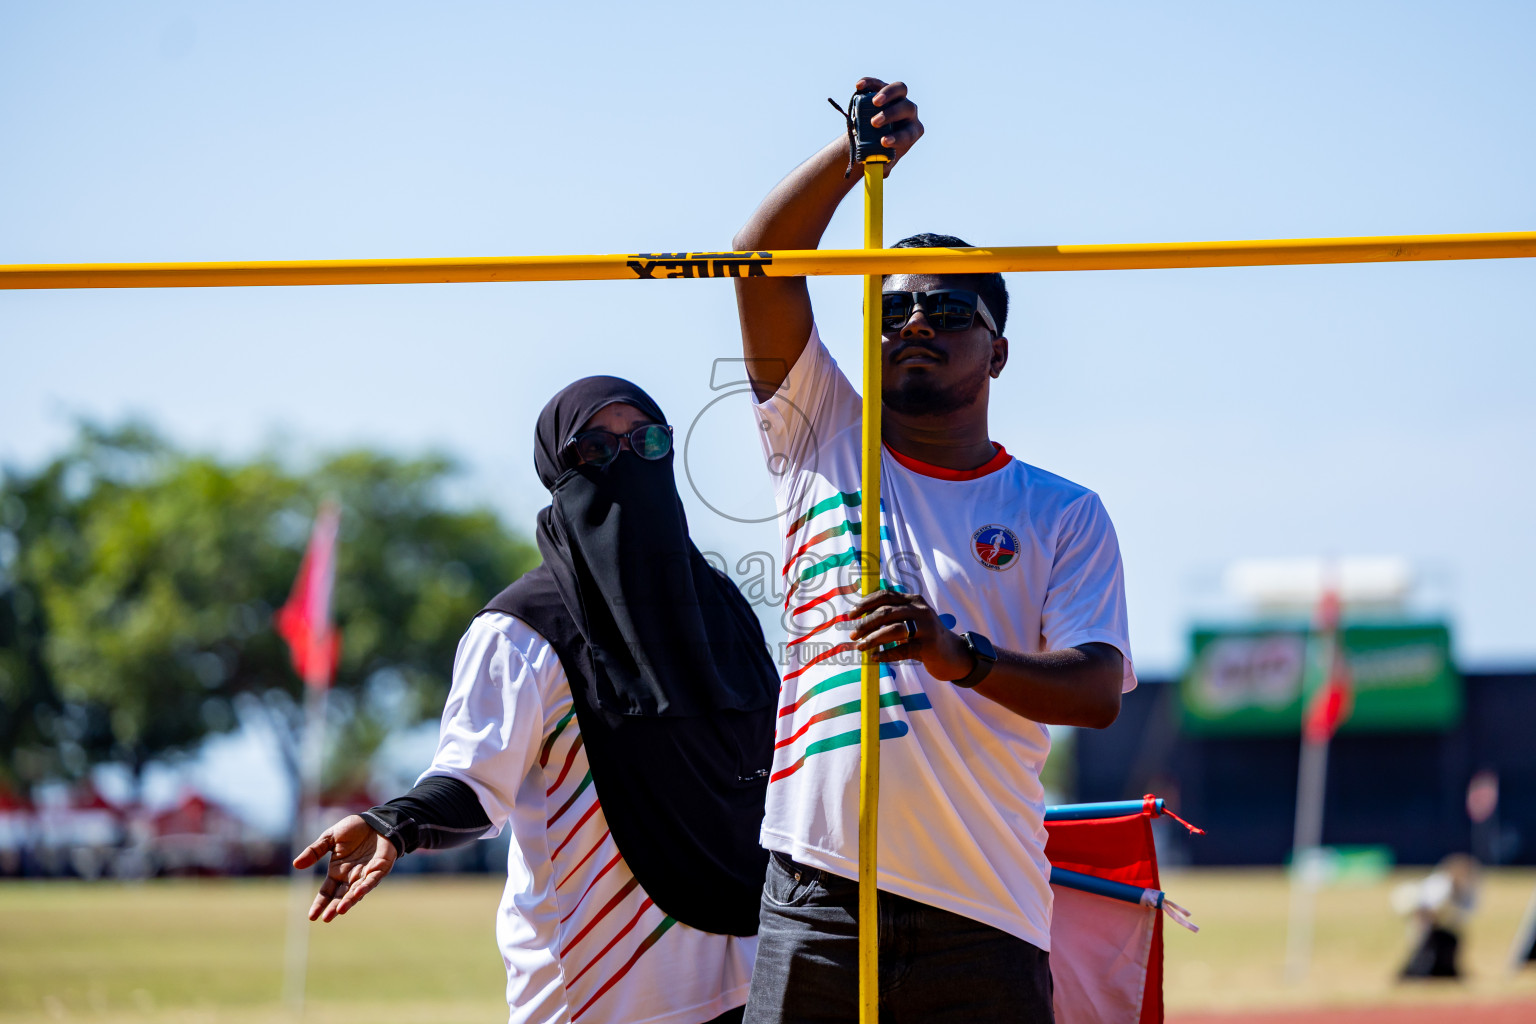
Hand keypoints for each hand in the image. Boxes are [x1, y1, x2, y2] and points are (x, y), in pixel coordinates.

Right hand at [292, 814, 398, 922]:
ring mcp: (365, 874)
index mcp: (337, 871)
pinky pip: (372, 880)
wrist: (375, 819)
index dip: (320, 904)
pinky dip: (366, 886)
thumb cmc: (353, 829)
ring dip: (349, 901)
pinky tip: (358, 893)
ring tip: (340, 910)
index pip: (326, 892)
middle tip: (327, 918)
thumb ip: (314, 851)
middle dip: (334, 907)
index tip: (312, 916)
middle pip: (340, 896)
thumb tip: (296, 865)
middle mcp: (351, 877)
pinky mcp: (380, 868)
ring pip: (356, 892)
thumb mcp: (330, 838)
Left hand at [849, 590, 972, 680]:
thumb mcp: (912, 620)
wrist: (952, 654)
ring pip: (893, 629)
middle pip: (886, 612)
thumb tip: (861, 617)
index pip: (886, 595)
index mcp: (914, 600)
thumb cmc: (924, 637)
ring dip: (873, 639)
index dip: (866, 603)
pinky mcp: (929, 646)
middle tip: (853, 635)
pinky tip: (875, 658)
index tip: (851, 614)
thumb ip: (892, 615)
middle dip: (865, 623)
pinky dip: (886, 654)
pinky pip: (902, 649)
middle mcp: (921, 610)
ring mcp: (927, 627)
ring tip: (861, 647)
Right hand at [854, 77, 923, 169]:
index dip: (898, 138)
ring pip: (900, 89)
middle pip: (906, 108)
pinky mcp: (882, 88)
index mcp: (912, 131)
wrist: (870, 138)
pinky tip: (858, 86)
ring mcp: (897, 98)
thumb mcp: (883, 162)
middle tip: (875, 123)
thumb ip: (884, 167)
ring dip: (888, 93)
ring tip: (874, 102)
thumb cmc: (879, 152)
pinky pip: (878, 82)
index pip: (909, 133)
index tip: (883, 143)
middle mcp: (908, 112)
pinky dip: (869, 82)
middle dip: (891, 115)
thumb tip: (882, 170)